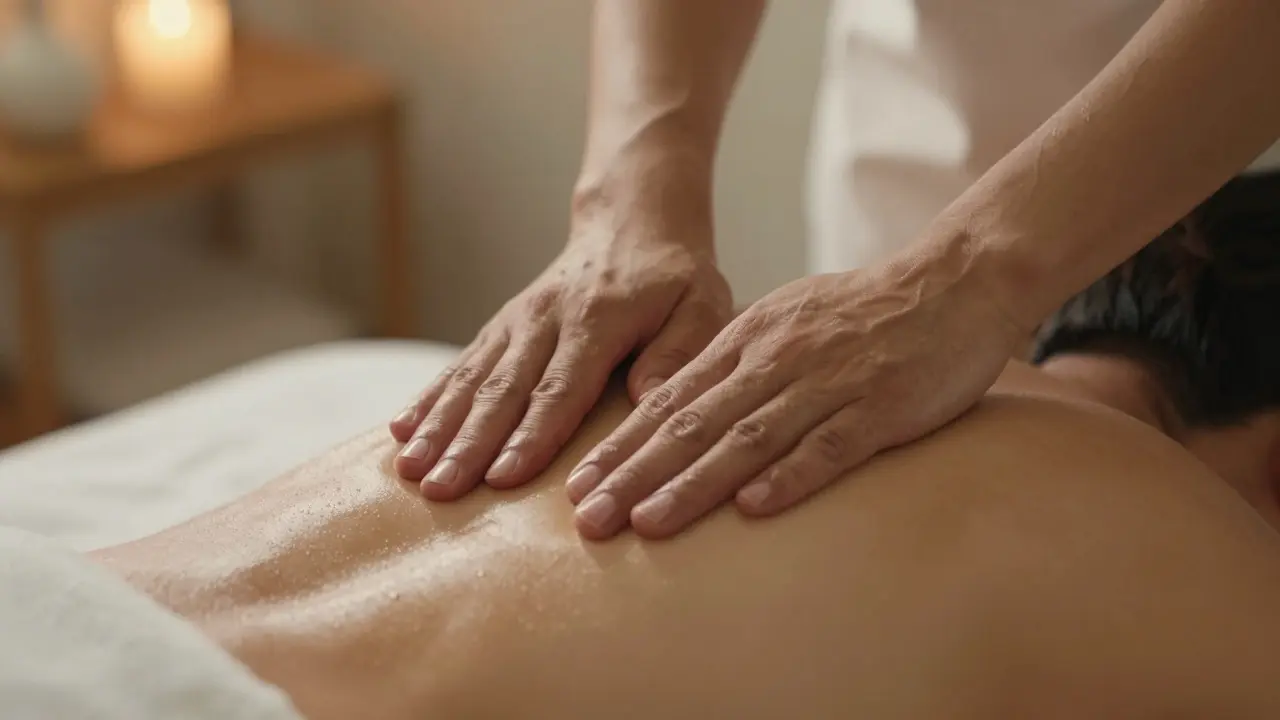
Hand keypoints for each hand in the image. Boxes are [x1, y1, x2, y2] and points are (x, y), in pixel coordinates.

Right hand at [389, 186, 731, 500]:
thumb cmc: (674, 277)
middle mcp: (545, 319)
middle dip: (468, 443)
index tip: (503, 477)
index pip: (561, 387)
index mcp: (597, 319)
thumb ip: (678, 352)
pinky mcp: (500, 326)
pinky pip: (460, 364)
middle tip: (440, 488)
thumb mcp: (700, 305)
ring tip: (411, 469)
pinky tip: (400, 430)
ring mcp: (516, 321)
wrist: (633, 222)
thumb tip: (648, 400)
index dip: (531, 435)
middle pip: (503, 390)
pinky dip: (428, 397)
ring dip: (439, 426)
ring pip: (472, 379)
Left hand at [564, 247, 1026, 539]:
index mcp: (748, 339)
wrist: (953, 281)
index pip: (668, 398)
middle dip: (634, 474)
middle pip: (692, 422)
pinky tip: (751, 510)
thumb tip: (678, 409)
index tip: (576, 486)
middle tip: (588, 519)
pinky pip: (829, 446)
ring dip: (693, 484)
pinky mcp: (880, 407)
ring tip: (646, 523)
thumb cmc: (864, 311)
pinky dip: (788, 476)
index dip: (621, 445)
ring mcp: (828, 383)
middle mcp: (776, 359)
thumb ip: (736, 364)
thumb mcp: (785, 322)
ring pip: (747, 438)